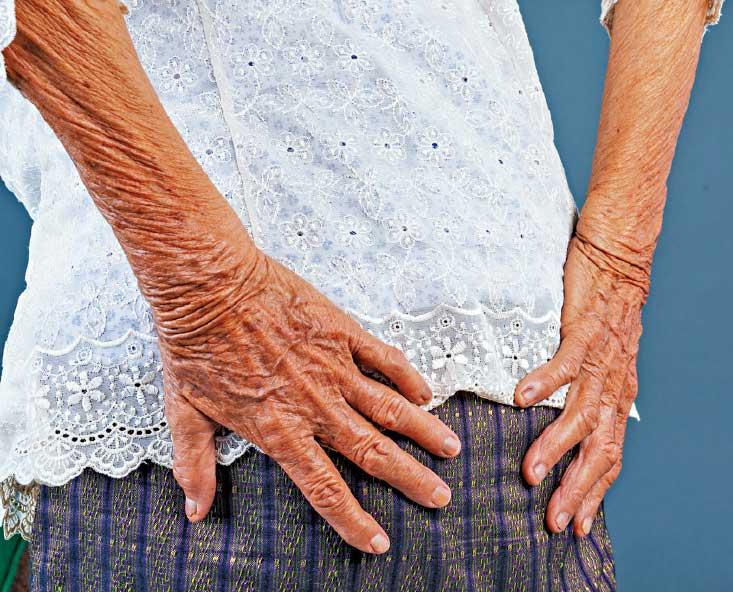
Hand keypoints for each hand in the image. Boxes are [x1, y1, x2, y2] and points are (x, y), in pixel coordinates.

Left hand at [160, 243, 459, 554]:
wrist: (208, 285)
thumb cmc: (192, 346)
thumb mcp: (184, 411)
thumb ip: (196, 464)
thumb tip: (196, 510)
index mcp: (279, 431)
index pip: (325, 488)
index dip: (354, 520)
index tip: (379, 542)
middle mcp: (315, 406)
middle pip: (373, 452)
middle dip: (411, 478)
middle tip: (441, 497)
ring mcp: (333, 368)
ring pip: (390, 408)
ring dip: (424, 431)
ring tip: (452, 449)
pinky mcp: (342, 332)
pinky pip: (384, 359)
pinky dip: (408, 377)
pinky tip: (426, 393)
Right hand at [513, 231, 644, 536]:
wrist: (622, 256)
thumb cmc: (607, 310)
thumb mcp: (604, 362)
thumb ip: (590, 394)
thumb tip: (572, 427)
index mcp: (618, 394)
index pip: (611, 455)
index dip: (595, 492)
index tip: (577, 526)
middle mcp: (614, 384)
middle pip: (600, 447)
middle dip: (577, 488)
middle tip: (554, 521)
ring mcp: (600, 358)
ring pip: (582, 413)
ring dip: (556, 446)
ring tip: (531, 472)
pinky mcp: (584, 330)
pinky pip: (564, 362)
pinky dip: (545, 382)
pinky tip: (521, 400)